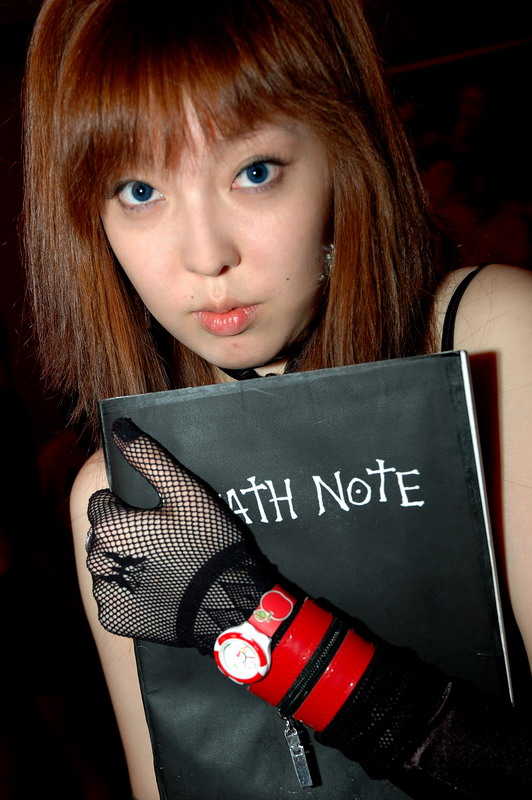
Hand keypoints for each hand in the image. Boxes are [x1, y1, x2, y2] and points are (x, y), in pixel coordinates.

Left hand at [86, 417, 274, 651]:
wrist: (227, 603)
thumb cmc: (207, 542)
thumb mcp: (184, 493)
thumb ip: (148, 458)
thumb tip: (120, 428)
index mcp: (108, 526)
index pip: (102, 502)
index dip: (127, 504)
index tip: (154, 513)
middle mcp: (97, 561)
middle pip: (103, 535)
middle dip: (125, 533)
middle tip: (162, 539)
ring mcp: (106, 594)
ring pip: (108, 566)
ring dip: (126, 563)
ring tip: (164, 564)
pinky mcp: (115, 619)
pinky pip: (116, 597)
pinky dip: (131, 593)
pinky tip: (160, 588)